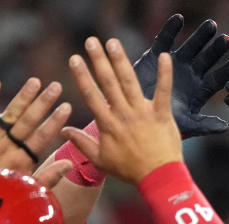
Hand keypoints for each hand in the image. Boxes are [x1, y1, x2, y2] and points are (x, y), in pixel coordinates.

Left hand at [0, 77, 73, 187]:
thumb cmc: (5, 195)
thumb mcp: (29, 190)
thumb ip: (49, 177)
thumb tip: (69, 163)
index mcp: (22, 161)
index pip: (41, 137)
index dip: (54, 121)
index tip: (67, 106)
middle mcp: (7, 148)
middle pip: (27, 122)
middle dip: (43, 103)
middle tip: (56, 87)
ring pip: (9, 115)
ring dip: (23, 97)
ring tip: (35, 82)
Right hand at [63, 37, 181, 184]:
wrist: (157, 177)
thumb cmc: (129, 170)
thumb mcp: (100, 160)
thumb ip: (81, 142)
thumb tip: (63, 129)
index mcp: (107, 124)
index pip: (91, 95)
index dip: (82, 76)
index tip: (74, 59)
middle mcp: (123, 114)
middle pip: (108, 83)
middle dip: (98, 60)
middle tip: (91, 41)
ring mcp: (143, 112)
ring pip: (129, 82)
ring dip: (120, 60)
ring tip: (113, 43)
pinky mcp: (162, 114)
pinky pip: (163, 90)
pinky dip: (165, 74)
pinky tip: (164, 56)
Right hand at [133, 13, 228, 136]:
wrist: (135, 116)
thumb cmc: (163, 124)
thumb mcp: (186, 125)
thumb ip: (205, 125)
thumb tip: (225, 127)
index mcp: (199, 90)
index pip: (217, 79)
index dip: (226, 71)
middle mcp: (190, 74)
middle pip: (207, 59)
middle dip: (216, 50)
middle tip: (226, 40)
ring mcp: (175, 63)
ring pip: (191, 47)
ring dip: (201, 36)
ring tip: (211, 26)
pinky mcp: (157, 55)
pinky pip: (166, 40)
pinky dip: (171, 29)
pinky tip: (179, 19)